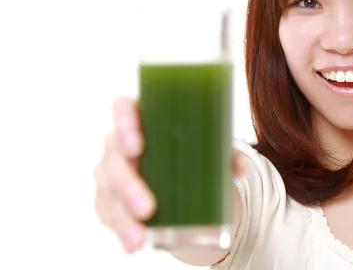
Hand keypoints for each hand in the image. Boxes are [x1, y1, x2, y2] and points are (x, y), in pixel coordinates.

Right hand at [93, 97, 247, 254]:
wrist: (180, 173)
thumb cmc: (190, 149)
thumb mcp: (209, 146)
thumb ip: (227, 154)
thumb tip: (241, 168)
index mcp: (141, 118)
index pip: (123, 109)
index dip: (124, 123)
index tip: (137, 146)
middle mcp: (120, 143)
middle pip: (114, 158)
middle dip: (127, 185)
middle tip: (148, 207)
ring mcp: (112, 171)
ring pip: (109, 192)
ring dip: (123, 217)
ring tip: (141, 236)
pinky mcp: (111, 198)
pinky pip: (110, 214)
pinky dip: (123, 231)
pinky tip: (135, 244)